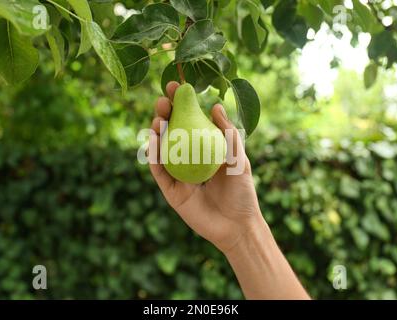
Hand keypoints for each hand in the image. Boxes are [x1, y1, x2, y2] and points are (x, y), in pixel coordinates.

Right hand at [149, 81, 262, 252]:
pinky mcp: (171, 191)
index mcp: (203, 150)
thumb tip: (215, 106)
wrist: (238, 225)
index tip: (174, 86)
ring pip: (161, 150)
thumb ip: (228, 134)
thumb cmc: (243, 192)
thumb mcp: (239, 159)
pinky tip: (153, 141)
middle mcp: (187, 160)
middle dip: (164, 115)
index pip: (188, 122)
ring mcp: (178, 175)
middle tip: (162, 101)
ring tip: (158, 119)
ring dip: (156, 132)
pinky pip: (159, 171)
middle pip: (171, 133)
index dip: (180, 104)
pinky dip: (154, 156)